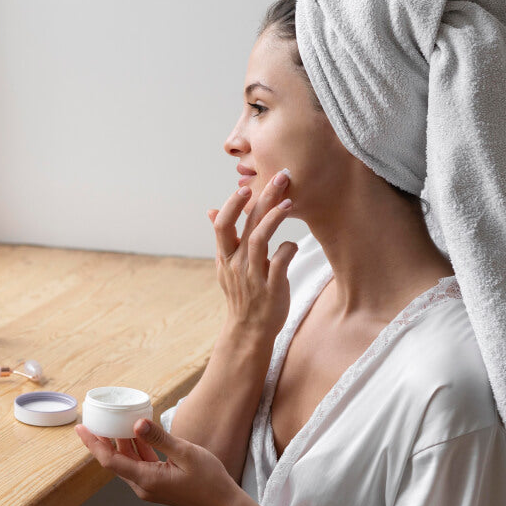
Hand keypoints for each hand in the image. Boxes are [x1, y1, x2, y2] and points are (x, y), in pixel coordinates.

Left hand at [76, 419, 242, 505]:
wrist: (225, 503)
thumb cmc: (210, 482)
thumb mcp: (185, 453)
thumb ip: (159, 438)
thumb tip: (136, 424)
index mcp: (147, 479)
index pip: (110, 460)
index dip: (93, 443)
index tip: (81, 428)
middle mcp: (144, 485)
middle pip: (115, 461)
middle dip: (103, 440)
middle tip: (95, 419)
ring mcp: (150, 486)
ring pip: (128, 462)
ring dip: (121, 443)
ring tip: (114, 421)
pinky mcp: (158, 484)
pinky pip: (140, 464)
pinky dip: (136, 448)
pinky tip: (137, 433)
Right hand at [207, 168, 297, 342]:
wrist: (249, 329)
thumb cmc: (241, 293)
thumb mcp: (226, 265)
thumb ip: (223, 238)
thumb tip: (212, 210)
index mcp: (225, 257)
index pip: (223, 224)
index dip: (233, 204)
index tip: (246, 186)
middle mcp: (236, 264)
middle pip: (246, 224)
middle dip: (263, 197)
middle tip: (281, 177)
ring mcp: (253, 276)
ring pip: (260, 240)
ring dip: (274, 218)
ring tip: (288, 202)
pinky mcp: (271, 288)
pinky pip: (280, 262)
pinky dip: (288, 249)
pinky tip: (294, 244)